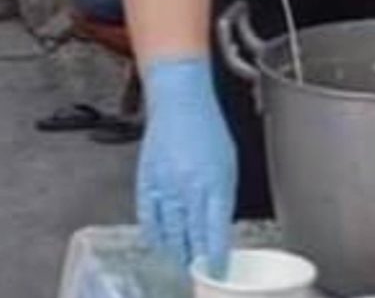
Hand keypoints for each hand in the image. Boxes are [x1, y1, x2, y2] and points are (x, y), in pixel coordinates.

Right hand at [137, 57, 235, 276]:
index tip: (218, 272)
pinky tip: (160, 243)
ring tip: (182, 262)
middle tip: (200, 273)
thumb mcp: (228, 164)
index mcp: (214, 184)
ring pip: (169, 233)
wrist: (179, 101)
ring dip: (176, 252)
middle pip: (191, 238)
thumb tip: (219, 225)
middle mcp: (189, 188)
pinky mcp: (146, 180)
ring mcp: (165, 185)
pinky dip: (154, 235)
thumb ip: (223, 197)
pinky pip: (148, 218)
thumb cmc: (207, 127)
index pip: (214, 233)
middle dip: (196, 261)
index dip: (215, 259)